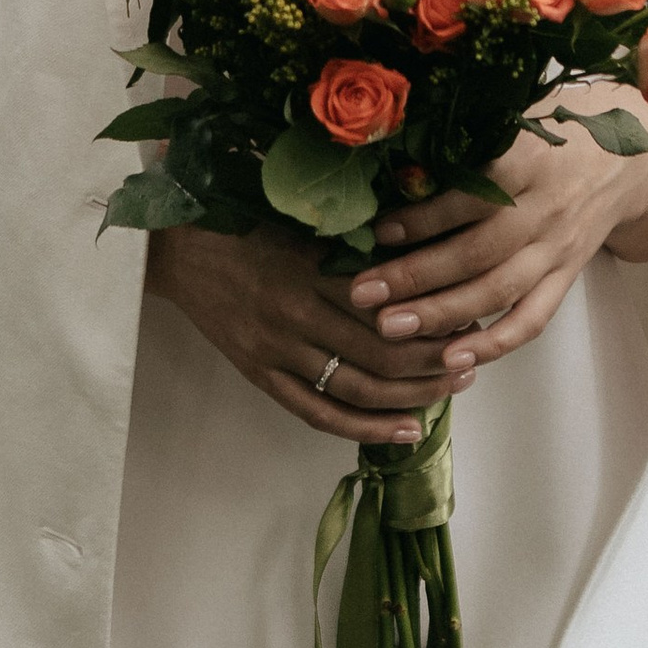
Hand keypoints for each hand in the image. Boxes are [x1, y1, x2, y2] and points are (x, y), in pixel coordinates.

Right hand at [146, 219, 457, 444]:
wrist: (174, 247)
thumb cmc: (240, 218)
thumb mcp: (298, 216)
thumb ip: (350, 237)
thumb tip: (414, 249)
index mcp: (308, 266)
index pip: (386, 304)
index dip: (433, 315)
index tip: (469, 311)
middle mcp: (295, 313)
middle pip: (381, 353)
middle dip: (435, 360)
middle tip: (472, 357)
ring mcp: (277, 350)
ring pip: (358, 389)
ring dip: (412, 396)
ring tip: (451, 391)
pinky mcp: (261, 374)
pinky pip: (318, 412)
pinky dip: (365, 429)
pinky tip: (403, 431)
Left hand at [341, 90, 647, 374]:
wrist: (622, 162)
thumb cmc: (551, 134)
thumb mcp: (511, 122)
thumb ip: (463, 143)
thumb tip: (389, 169)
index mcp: (527, 161)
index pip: (472, 196)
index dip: (424, 217)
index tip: (377, 231)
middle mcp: (544, 209)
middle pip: (478, 251)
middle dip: (416, 276)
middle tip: (363, 293)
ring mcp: (558, 248)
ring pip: (499, 290)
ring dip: (442, 314)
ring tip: (390, 328)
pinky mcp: (566, 278)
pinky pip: (532, 319)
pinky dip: (493, 343)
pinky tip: (451, 357)